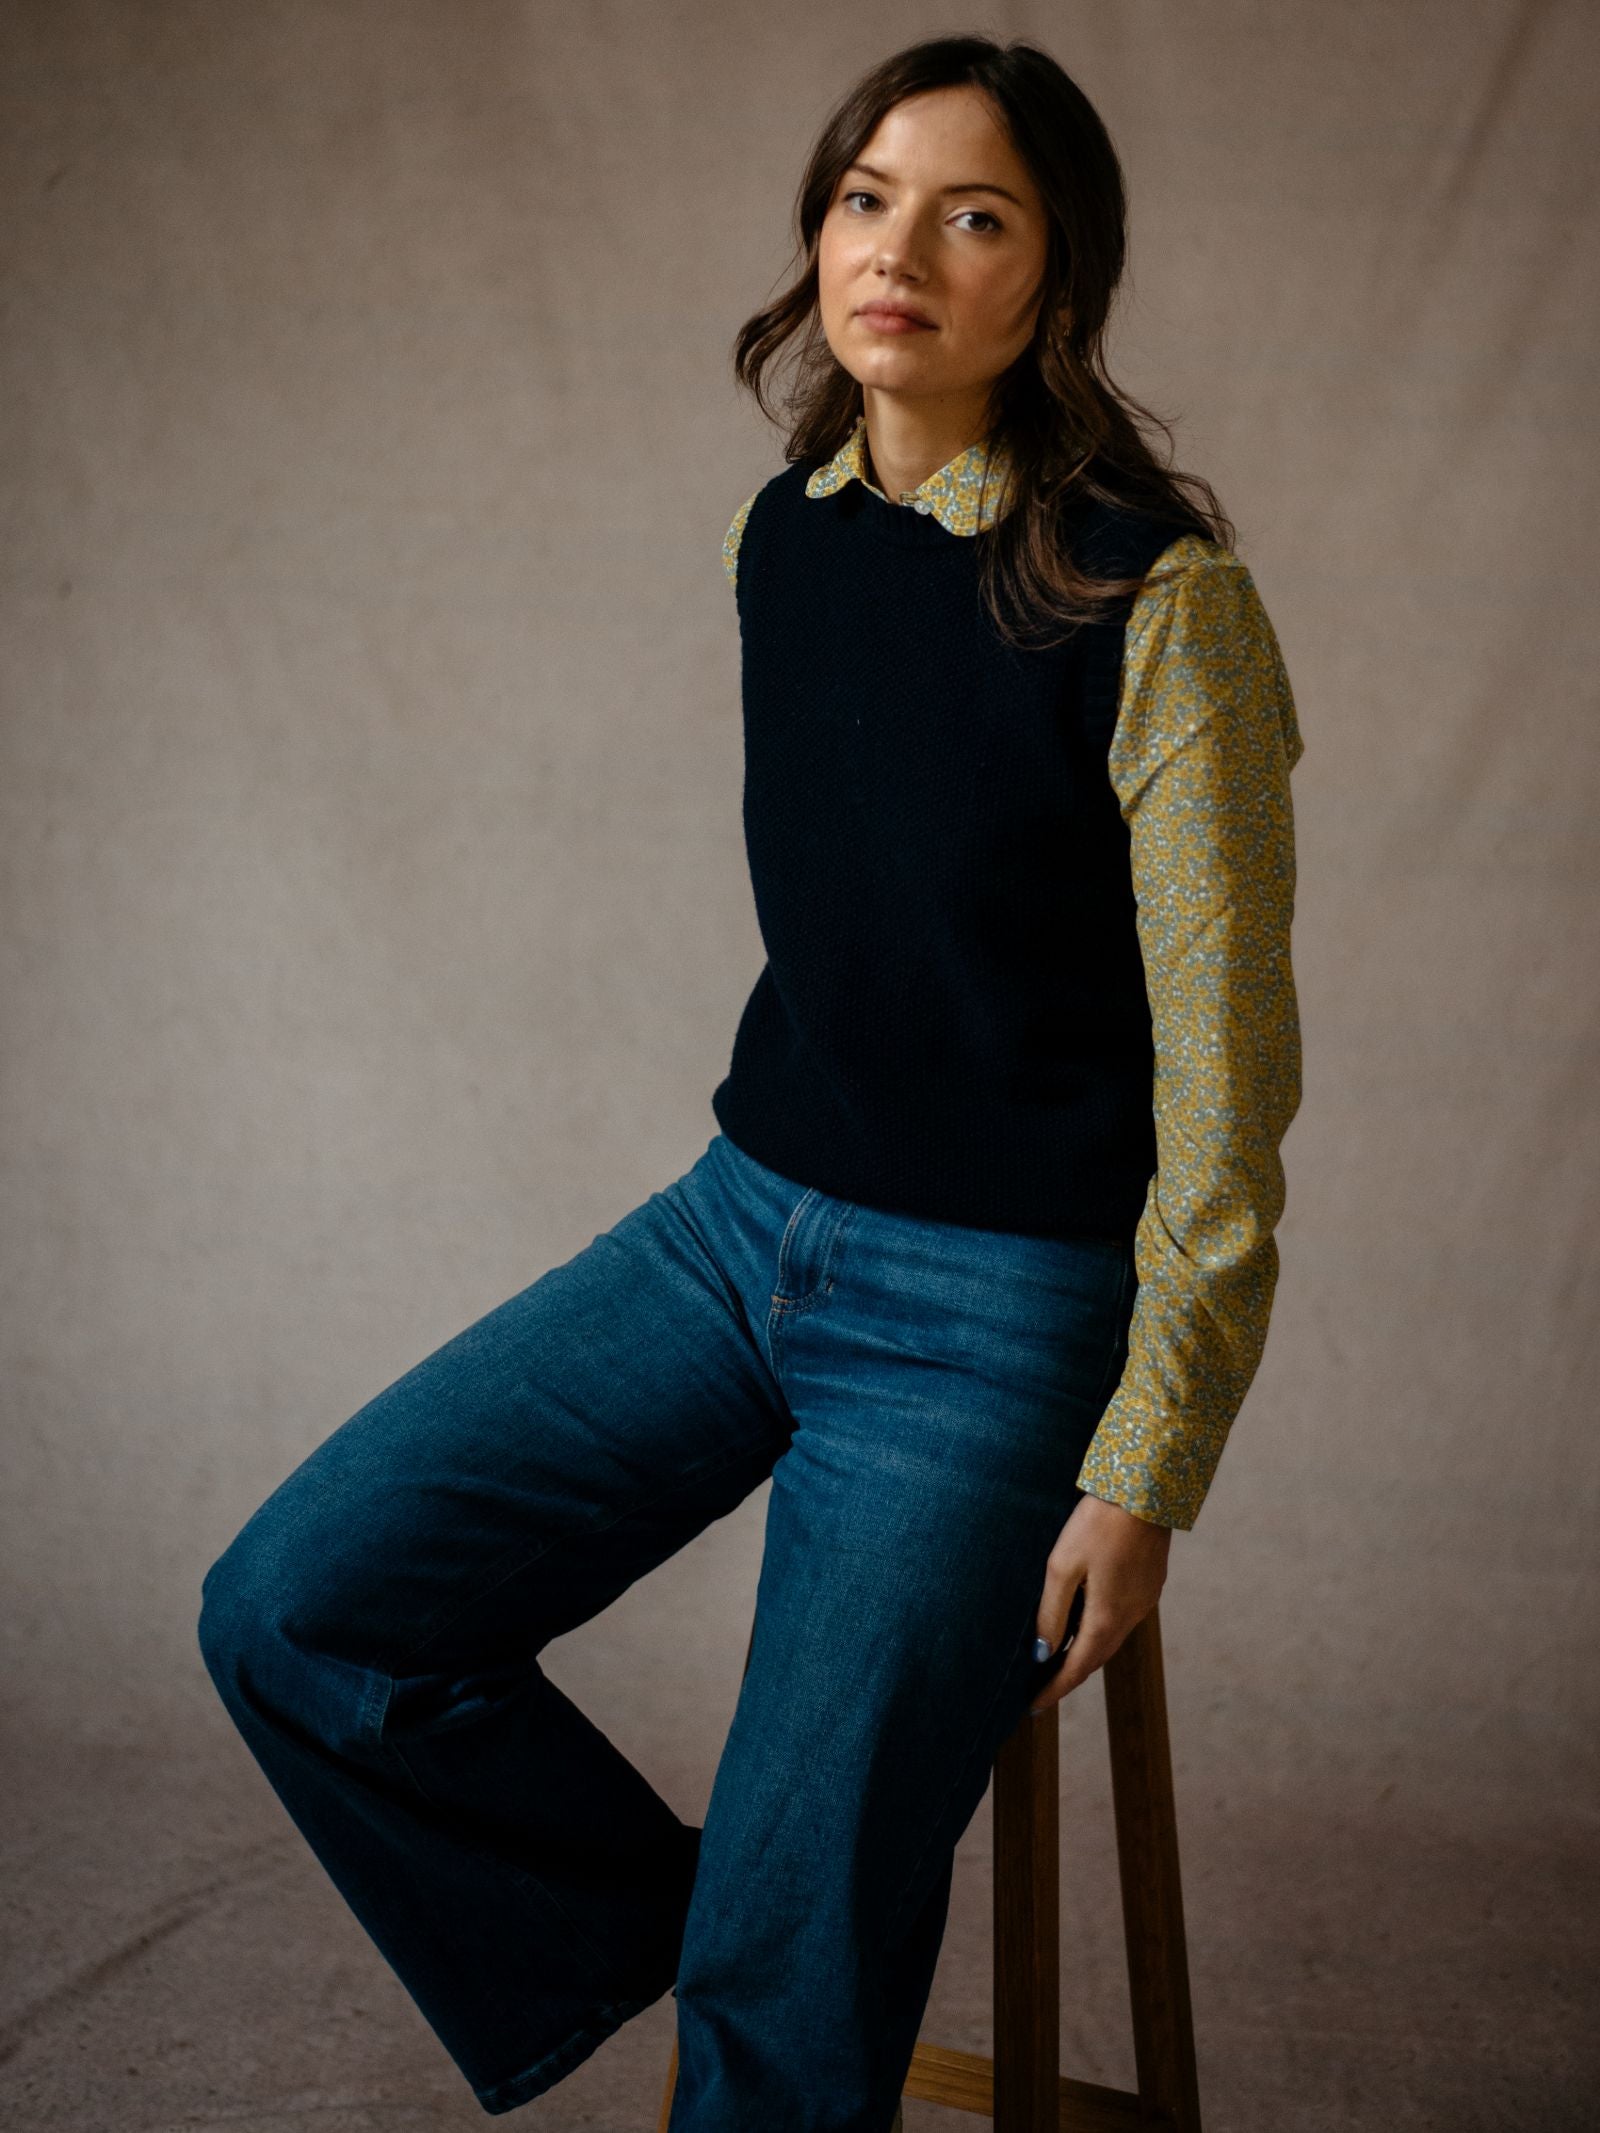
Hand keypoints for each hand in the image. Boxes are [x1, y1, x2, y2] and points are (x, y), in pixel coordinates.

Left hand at [1027, 1492, 1171, 1713]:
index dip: (1055, 1689)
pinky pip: (1122, 1618)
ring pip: (1110, 1638)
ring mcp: (1145, 1601)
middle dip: (1069, 1675)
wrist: (1146, 1490)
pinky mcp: (1151, 1584)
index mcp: (1107, 1618)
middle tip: (1043, 1688)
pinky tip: (1085, 1621)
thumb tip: (1042, 1653)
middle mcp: (1131, 1617)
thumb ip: (1052, 1612)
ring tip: (1058, 1660)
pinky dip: (1100, 1630)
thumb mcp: (1062, 1566)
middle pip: (1096, 1657)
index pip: (1077, 1668)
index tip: (1034, 1708)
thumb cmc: (1098, 1524)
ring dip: (1085, 1652)